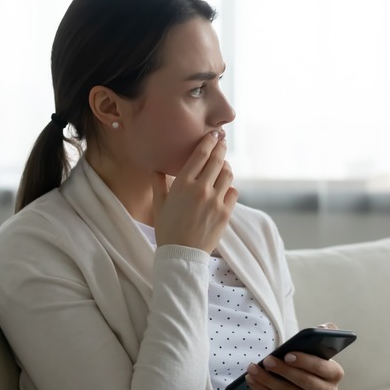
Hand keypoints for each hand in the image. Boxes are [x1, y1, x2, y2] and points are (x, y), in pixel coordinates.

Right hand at [151, 131, 237, 253]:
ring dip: (226, 167)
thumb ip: (158, 183)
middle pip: (217, 160)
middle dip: (221, 148)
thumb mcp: (159, 205)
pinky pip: (233, 192)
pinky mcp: (225, 213)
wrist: (182, 255)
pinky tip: (225, 188)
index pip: (200, 155)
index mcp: (182, 184)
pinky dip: (230, 188)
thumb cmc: (167, 230)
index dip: (209, 142)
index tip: (213, 134)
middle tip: (222, 141)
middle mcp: (200, 189)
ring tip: (223, 166)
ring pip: (228, 175)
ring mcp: (215, 201)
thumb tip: (155, 167)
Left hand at [244, 323, 344, 389]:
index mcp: (334, 373)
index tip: (287, 355)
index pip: (321, 368)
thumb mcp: (320, 347)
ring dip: (267, 381)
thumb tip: (323, 328)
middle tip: (267, 360)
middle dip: (283, 371)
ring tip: (252, 369)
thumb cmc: (312, 361)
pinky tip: (252, 380)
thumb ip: (325, 334)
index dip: (304, 361)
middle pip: (304, 382)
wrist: (310, 384)